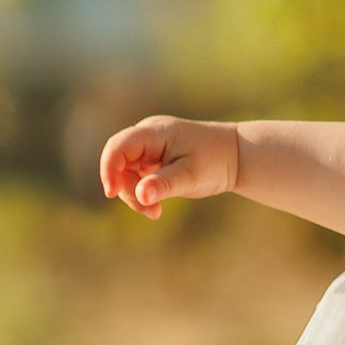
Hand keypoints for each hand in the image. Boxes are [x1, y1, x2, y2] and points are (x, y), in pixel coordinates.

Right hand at [100, 115, 239, 215]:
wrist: (236, 156)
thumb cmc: (216, 161)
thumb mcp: (191, 176)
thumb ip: (164, 184)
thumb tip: (141, 195)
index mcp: (154, 132)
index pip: (118, 146)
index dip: (109, 169)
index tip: (112, 193)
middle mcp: (147, 136)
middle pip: (118, 163)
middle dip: (127, 189)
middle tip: (149, 210)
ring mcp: (148, 148)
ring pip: (124, 174)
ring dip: (135, 195)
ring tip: (155, 212)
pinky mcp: (151, 161)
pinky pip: (135, 178)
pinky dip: (142, 194)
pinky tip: (155, 209)